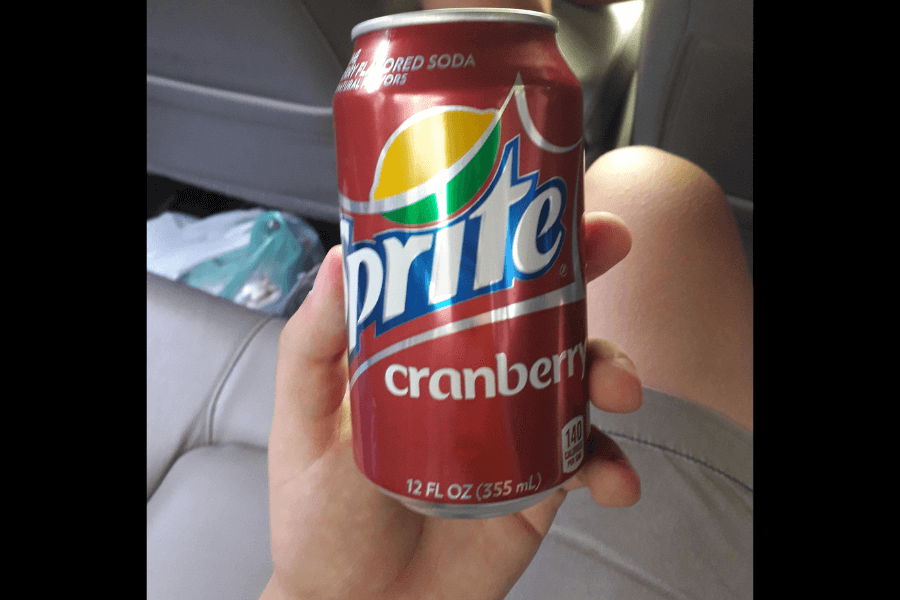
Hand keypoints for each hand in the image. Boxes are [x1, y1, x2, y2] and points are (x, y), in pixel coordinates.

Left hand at [261, 211, 640, 599]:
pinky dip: (612, 463)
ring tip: (617, 392)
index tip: (553, 209)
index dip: (516, 239)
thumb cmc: (321, 519)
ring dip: (611, 370)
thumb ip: (313, 344)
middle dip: (583, 280)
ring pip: (578, 381)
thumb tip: (342, 258)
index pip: (473, 282)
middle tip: (611, 257)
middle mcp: (472, 383)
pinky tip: (612, 480)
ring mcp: (510, 433)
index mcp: (423, 355)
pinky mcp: (538, 485)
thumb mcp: (303, 422)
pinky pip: (590, 460)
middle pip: (538, 317)